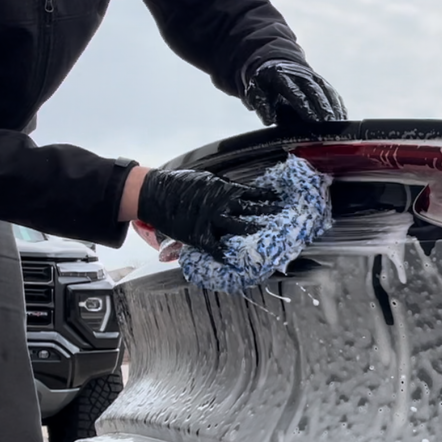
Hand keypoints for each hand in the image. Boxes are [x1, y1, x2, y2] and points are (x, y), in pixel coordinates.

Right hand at [134, 169, 279, 258]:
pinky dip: (225, 255)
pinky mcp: (199, 235)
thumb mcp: (205, 180)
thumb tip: (238, 193)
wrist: (156, 193)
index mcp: (225, 190)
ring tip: (267, 239)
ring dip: (254, 234)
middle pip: (252, 211)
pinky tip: (235, 261)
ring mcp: (212, 221)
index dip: (269, 198)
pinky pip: (216, 248)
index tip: (282, 201)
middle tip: (285, 221)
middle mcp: (223, 205)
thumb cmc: (180, 185)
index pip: (254, 194)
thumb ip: (223, 189)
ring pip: (239, 229)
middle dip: (269, 216)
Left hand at [244, 59, 346, 125]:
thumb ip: (261, 106)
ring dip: (334, 108)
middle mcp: (301, 74)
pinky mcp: (323, 83)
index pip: (296, 92)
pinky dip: (339, 106)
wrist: (277, 64)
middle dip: (324, 108)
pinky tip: (343, 119)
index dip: (306, 107)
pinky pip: (333, 94)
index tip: (313, 122)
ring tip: (339, 125)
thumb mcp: (256, 92)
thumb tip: (269, 120)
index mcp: (282, 75)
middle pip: (316, 91)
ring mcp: (314, 77)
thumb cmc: (266, 85)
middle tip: (330, 125)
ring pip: (327, 92)